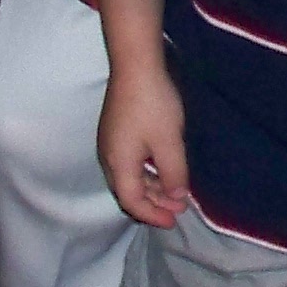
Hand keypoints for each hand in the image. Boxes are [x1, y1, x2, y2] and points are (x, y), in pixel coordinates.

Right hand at [98, 62, 190, 228]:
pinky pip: (129, 162)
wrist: (135, 65)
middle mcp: (108, 157)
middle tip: (178, 209)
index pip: (132, 202)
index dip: (152, 215)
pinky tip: (162, 167)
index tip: (173, 221)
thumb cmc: (153, 105)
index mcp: (118, 164)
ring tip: (175, 190)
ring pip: (129, 176)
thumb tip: (176, 197)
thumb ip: (174, 174)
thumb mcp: (170, 142)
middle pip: (128, 191)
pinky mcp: (115, 130)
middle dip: (154, 203)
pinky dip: (146, 171)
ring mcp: (110, 142)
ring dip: (151, 186)